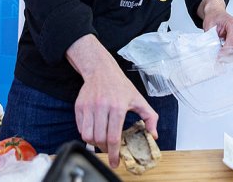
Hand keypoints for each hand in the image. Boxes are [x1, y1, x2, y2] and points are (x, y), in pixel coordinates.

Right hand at [67, 35, 158, 167]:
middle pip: (100, 138)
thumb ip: (150, 117)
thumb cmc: (121, 86)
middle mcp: (102, 106)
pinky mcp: (79, 106)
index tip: (115, 162)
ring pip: (87, 136)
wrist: (101, 70)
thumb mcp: (139, 99)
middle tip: (109, 150)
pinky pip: (80, 128)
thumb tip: (153, 134)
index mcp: (118, 107)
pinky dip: (86, 134)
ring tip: (101, 141)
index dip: (114, 153)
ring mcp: (89, 106)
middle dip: (105, 149)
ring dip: (94, 143)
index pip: (114, 136)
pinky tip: (94, 131)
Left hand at [199, 0, 232, 51]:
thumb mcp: (209, 26)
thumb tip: (213, 51)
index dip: (225, 51)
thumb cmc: (214, 17)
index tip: (218, 56)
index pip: (232, 41)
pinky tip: (225, 53)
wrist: (216, 13)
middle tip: (222, 59)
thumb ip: (212, 38)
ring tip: (222, 56)